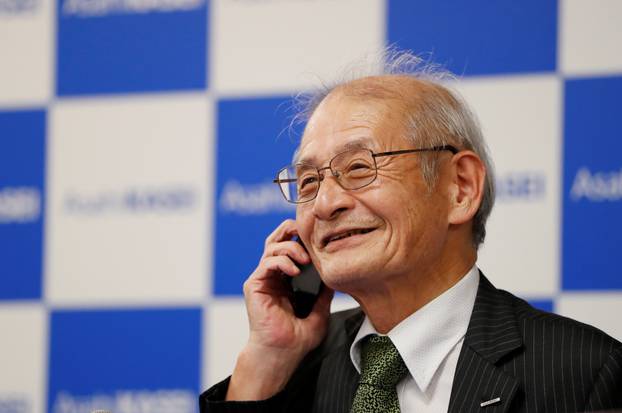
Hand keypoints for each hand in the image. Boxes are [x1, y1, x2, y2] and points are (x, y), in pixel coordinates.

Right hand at [226, 219, 333, 400]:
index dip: (302, 239)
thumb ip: (324, 293)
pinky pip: (267, 263)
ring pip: (272, 247)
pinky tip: (295, 271)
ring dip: (291, 248)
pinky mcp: (254, 285)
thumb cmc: (297, 339)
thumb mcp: (319, 312)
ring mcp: (262, 279)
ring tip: (305, 261)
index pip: (290, 247)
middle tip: (307, 234)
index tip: (319, 241)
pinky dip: (282, 261)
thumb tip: (335, 277)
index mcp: (286, 279)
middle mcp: (272, 276)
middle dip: (290, 230)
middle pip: (277, 239)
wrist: (281, 353)